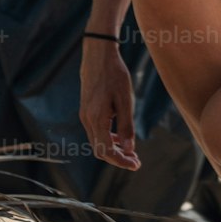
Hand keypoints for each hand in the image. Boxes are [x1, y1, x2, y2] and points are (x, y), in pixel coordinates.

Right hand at [80, 43, 139, 169]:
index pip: (107, 151)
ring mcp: (85, 116)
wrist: (98, 56)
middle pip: (100, 151)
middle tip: (136, 161)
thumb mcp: (125, 101)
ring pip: (97, 143)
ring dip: (113, 150)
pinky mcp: (86, 111)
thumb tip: (130, 150)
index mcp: (96, 119)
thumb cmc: (115, 75)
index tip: (136, 165)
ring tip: (131, 152)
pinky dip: (108, 139)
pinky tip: (121, 137)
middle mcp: (87, 120)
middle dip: (118, 158)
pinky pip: (96, 132)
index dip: (121, 161)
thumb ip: (127, 126)